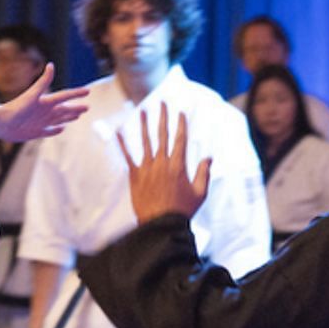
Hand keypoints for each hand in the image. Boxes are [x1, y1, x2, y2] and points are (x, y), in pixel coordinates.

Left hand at [0, 64, 88, 143]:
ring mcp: (41, 122)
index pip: (65, 96)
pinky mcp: (36, 132)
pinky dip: (57, 130)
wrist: (1, 122)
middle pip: (64, 109)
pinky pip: (50, 131)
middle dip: (76, 108)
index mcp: (46, 101)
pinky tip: (62, 129)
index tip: (87, 91)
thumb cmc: (16, 107)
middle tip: (87, 107)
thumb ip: (43, 81)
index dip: (76, 94)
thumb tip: (51, 65)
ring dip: (69, 117)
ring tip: (78, 115)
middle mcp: (45, 111)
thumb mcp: (32, 94)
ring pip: (59, 119)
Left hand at [119, 105, 211, 224]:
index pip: (181, 139)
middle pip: (163, 134)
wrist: (161, 225)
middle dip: (163, 117)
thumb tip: (209, 157)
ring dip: (144, 124)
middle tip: (162, 102)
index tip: (181, 112)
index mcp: (178, 165)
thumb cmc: (182, 211)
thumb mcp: (200, 193)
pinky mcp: (135, 176)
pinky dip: (123, 143)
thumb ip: (204, 173)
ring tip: (144, 110)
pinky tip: (119, 131)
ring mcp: (147, 168)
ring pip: (145, 141)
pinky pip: (128, 156)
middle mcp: (162, 163)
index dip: (181, 124)